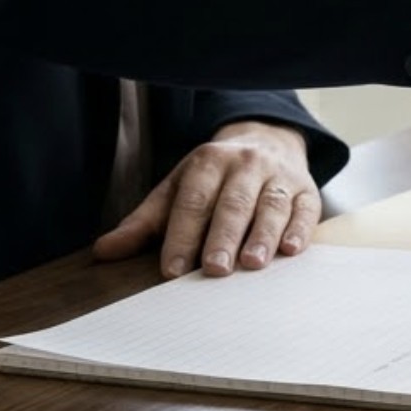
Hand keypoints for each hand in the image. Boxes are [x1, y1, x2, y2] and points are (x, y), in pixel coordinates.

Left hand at [92, 120, 319, 278]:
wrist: (267, 140)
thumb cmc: (215, 178)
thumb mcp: (176, 189)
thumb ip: (143, 223)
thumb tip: (103, 252)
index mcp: (207, 162)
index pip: (193, 200)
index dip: (182, 235)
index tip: (172, 269)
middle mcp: (245, 164)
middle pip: (232, 203)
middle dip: (222, 237)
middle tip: (214, 270)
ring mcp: (279, 175)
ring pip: (270, 205)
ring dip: (262, 235)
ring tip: (253, 263)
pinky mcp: (307, 190)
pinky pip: (305, 209)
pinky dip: (298, 230)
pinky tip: (290, 249)